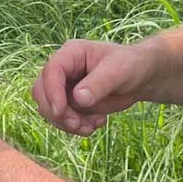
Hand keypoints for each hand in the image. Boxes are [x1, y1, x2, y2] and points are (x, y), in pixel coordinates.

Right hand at [33, 39, 153, 135]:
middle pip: (41, 92)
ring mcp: (64, 87)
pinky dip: (76, 126)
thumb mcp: (119, 71)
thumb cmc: (132, 66)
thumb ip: (99, 83)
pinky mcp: (70, 102)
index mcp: (71, 54)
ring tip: (92, 126)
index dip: (52, 92)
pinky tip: (98, 122)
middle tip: (78, 125)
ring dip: (66, 123)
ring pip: (49, 108)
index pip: (51, 71)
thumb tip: (79, 98)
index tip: (60, 112)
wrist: (141, 78)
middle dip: (57, 112)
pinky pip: (62, 118)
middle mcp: (63, 70)